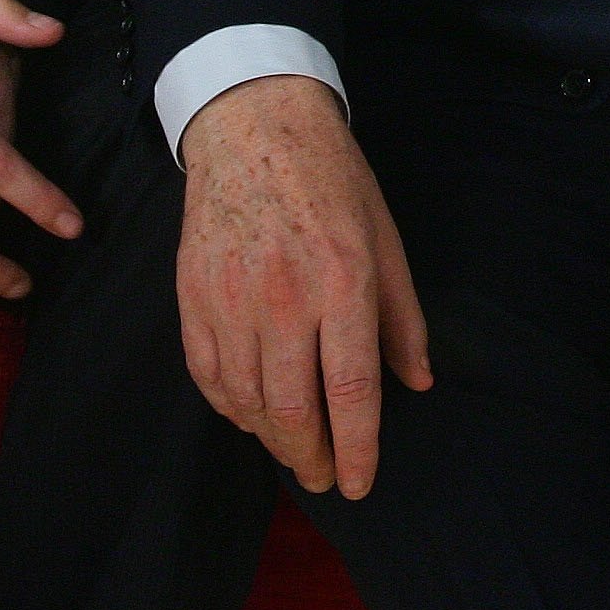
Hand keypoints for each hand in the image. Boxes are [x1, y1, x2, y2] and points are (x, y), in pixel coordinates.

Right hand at [178, 75, 432, 497]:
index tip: (358, 484)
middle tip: (326, 478)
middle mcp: (283, 298)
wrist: (253, 125)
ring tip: (296, 451)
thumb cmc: (331, 178)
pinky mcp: (192, 296)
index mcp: (342, 281)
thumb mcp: (385, 237)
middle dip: (312, 459)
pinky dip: (232, 408)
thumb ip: (402, 317)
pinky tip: (252, 416)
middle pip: (293, 410)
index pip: (350, 392)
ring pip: (248, 402)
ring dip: (273, 440)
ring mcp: (230, 299)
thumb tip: (417, 382)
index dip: (357, 449)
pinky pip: (209, 376)